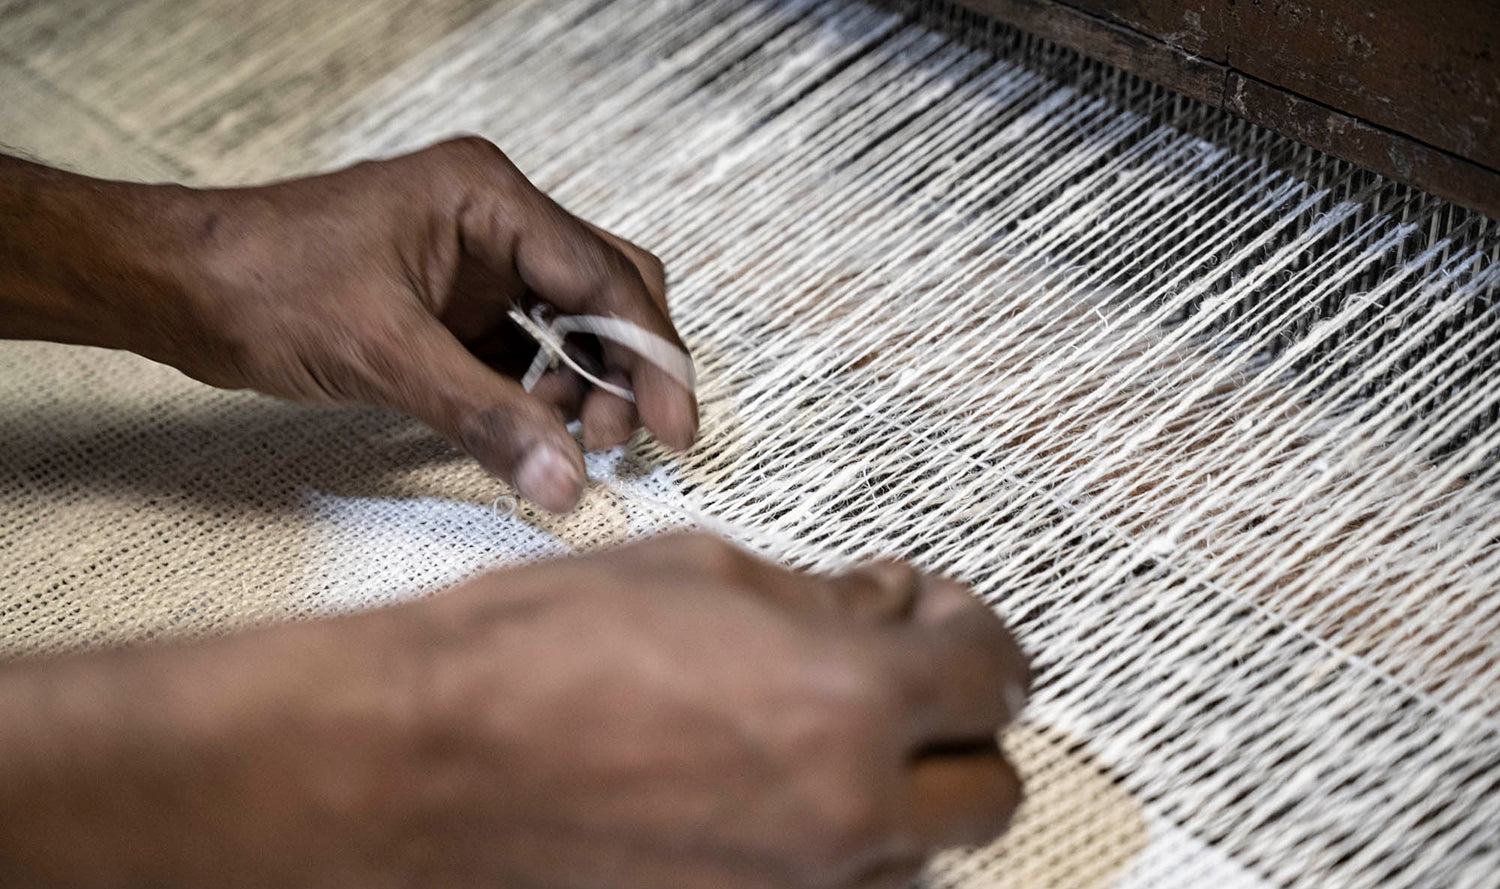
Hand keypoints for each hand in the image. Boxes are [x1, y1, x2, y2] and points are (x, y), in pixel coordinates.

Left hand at [0, 141, 696, 511]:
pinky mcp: (454, 304)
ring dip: (582, 388)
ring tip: (566, 447)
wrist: (181, 289)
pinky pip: (525, 349)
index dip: (649, 354)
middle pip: (605, 291)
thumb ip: (485, 418)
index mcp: (489, 198)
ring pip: (571, 324)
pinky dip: (539, 394)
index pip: (605, 275)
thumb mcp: (385, 355)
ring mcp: (475, 261)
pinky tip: (533, 434)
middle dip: (622, 370)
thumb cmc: (264, 286)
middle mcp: (494, 220)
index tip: (675, 425)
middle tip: (618, 444)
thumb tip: (568, 482)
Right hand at [0, 534, 1030, 888]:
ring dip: (902, 790)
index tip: (943, 613)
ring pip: (919, 852)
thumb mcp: (699, 573)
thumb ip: (820, 597)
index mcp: (846, 705)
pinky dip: (833, 838)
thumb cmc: (535, 655)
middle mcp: (843, 817)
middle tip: (905, 672)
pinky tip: (767, 781)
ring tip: (824, 729)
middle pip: (990, 791)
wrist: (422, 764)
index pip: (993, 674)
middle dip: (963, 726)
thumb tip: (886, 601)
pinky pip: (837, 887)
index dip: (979, 631)